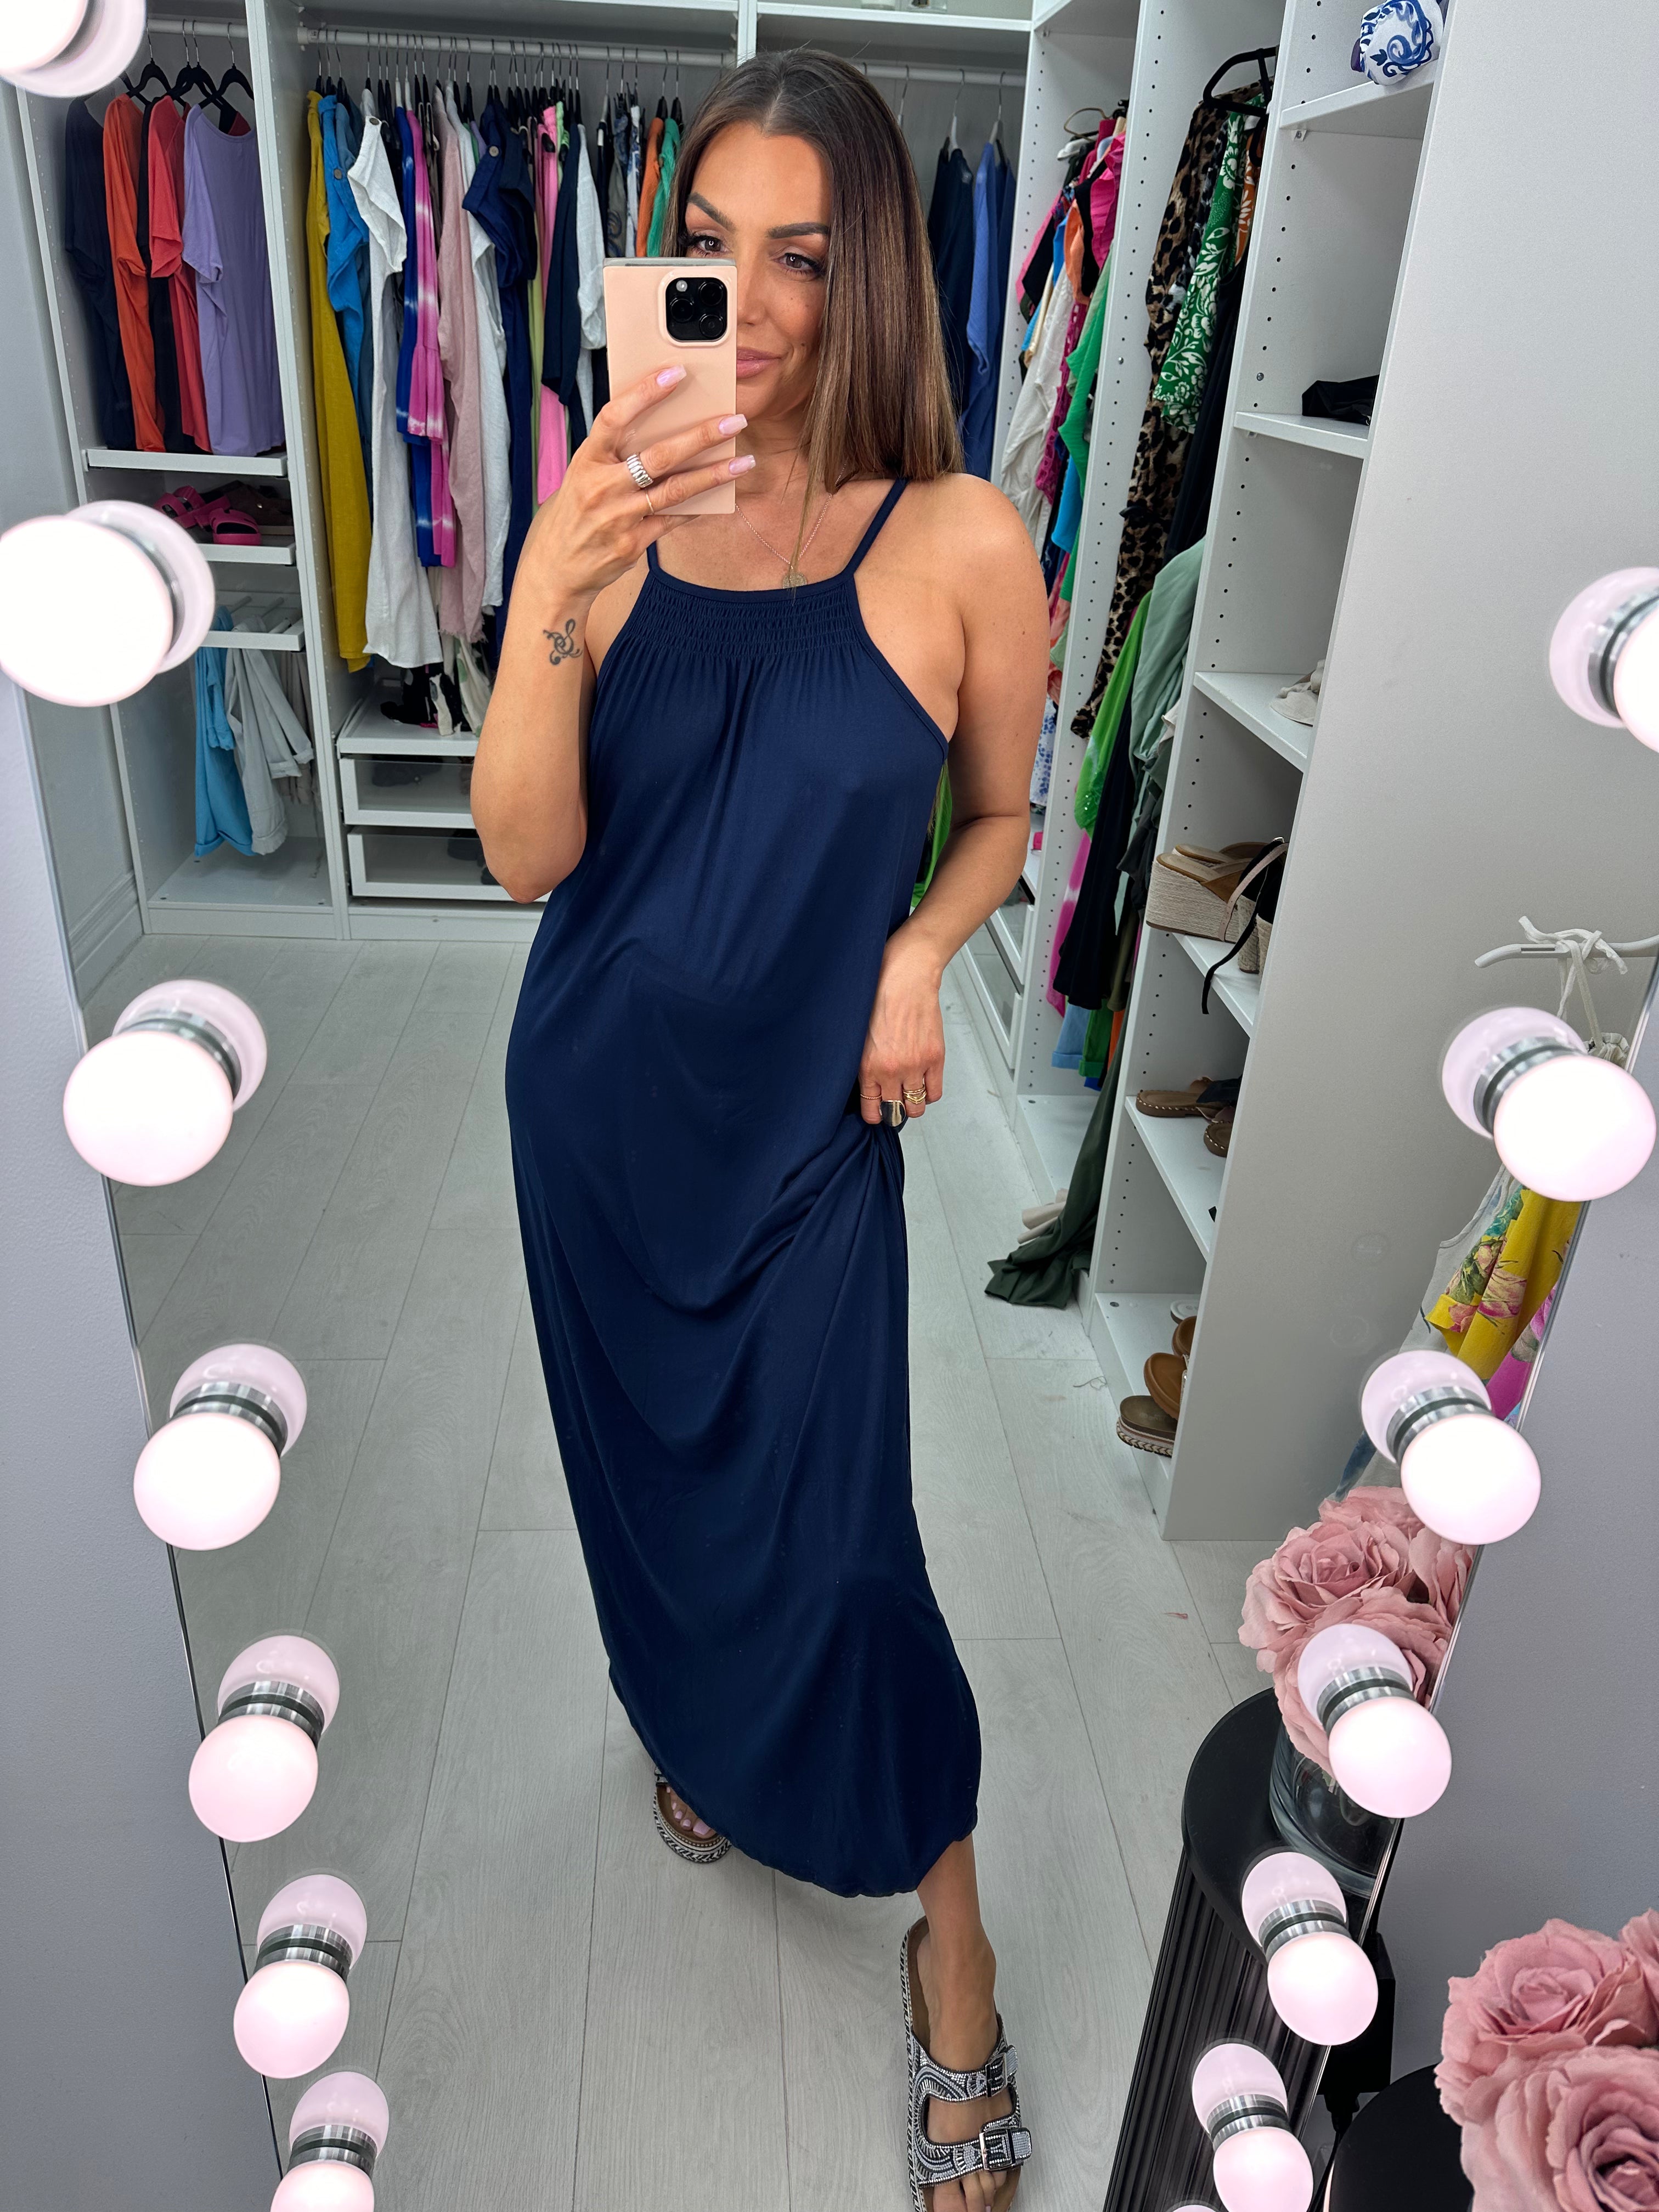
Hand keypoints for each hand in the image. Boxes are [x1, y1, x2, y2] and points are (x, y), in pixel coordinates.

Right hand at [515, 364, 752, 601]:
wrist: (554, 571)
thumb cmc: (570, 516)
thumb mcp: (580, 477)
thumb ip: (613, 456)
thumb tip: (659, 430)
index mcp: (586, 461)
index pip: (614, 418)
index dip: (644, 393)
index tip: (675, 374)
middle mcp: (602, 488)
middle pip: (658, 456)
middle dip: (701, 436)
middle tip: (734, 420)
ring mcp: (619, 518)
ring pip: (675, 490)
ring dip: (713, 475)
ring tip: (743, 462)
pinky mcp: (633, 544)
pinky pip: (673, 520)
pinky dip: (698, 506)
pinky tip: (721, 495)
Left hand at [858, 936, 944, 1124]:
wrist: (906, 976)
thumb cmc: (880, 996)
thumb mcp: (859, 1035)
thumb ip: (863, 1062)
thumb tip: (867, 1084)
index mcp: (868, 1066)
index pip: (871, 1110)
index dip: (874, 1115)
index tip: (876, 1113)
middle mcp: (891, 1070)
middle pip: (896, 1111)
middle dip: (894, 1110)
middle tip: (894, 1102)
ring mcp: (915, 1066)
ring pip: (917, 1106)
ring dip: (913, 1103)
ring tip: (909, 1093)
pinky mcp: (935, 1057)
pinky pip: (934, 1092)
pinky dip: (929, 1093)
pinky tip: (923, 1083)